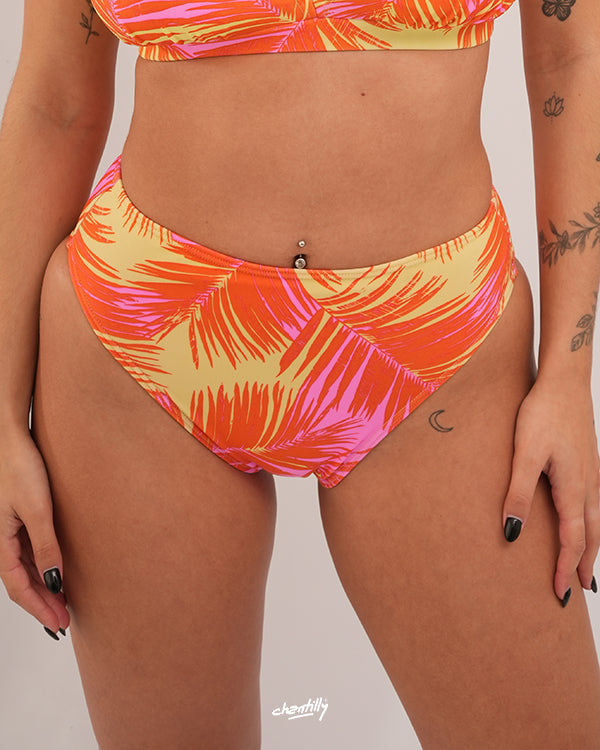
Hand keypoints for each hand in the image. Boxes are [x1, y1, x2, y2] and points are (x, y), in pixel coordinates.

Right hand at [0, 427, 68, 636]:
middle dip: (42, 604)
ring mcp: (11, 531)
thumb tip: (53, 582)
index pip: (18, 587)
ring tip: (63, 606)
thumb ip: (45, 547)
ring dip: (43, 589)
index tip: (57, 625)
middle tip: (64, 624)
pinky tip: (56, 575)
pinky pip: (29, 554)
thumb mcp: (37, 510)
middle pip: (21, 582)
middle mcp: (2, 540)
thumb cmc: (21, 469)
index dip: (38, 608)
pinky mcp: (21, 519)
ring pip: (26, 570)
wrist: (13, 439)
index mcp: (0, 542)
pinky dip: (42, 570)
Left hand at [502, 375, 599, 604]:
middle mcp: (590, 485)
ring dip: (591, 546)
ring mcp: (593, 472)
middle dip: (585, 565)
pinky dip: (592, 524)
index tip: (559, 594)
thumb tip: (513, 534)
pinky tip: (583, 521)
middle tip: (579, 591)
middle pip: (592, 536)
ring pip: (597, 520)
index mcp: (575, 488)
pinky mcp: (589, 461)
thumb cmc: (543, 413)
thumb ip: (518, 493)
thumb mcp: (525, 455)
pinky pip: (595, 504)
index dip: (565, 568)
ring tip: (585, 565)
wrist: (565, 381)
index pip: (573, 541)